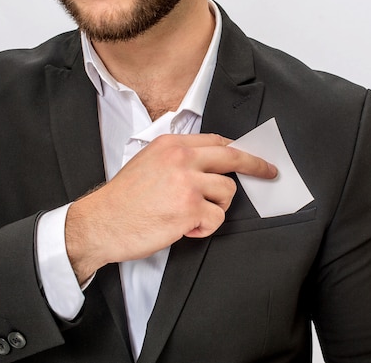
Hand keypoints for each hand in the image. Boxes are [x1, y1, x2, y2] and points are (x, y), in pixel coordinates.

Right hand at [64, 133, 276, 282]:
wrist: (100, 223)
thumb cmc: (123, 199)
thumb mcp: (147, 162)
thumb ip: (178, 158)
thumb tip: (210, 163)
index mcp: (172, 145)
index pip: (217, 141)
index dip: (238, 150)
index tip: (252, 156)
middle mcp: (182, 159)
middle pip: (233, 157)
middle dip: (257, 165)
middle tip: (270, 172)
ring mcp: (187, 183)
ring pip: (227, 193)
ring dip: (215, 208)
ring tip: (191, 215)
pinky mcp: (190, 209)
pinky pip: (217, 218)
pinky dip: (205, 227)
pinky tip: (184, 228)